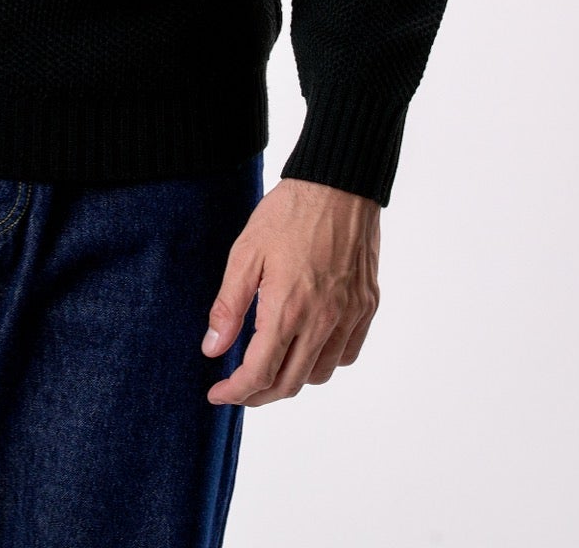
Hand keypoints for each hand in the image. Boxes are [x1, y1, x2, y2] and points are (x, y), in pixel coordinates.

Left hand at [201, 176, 380, 405]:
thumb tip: (212, 350)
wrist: (339, 184)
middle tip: (237, 388)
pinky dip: (323, 362)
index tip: (217, 394)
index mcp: (288, 309)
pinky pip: (346, 354)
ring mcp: (349, 316)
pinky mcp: (366, 306)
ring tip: (270, 367)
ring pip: (320, 374)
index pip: (259, 373)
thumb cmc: (288, 213)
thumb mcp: (245, 253)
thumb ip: (229, 307)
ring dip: (291, 380)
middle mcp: (322, 320)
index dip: (235, 392)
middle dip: (258, 395)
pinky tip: (307, 347)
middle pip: (289, 383)